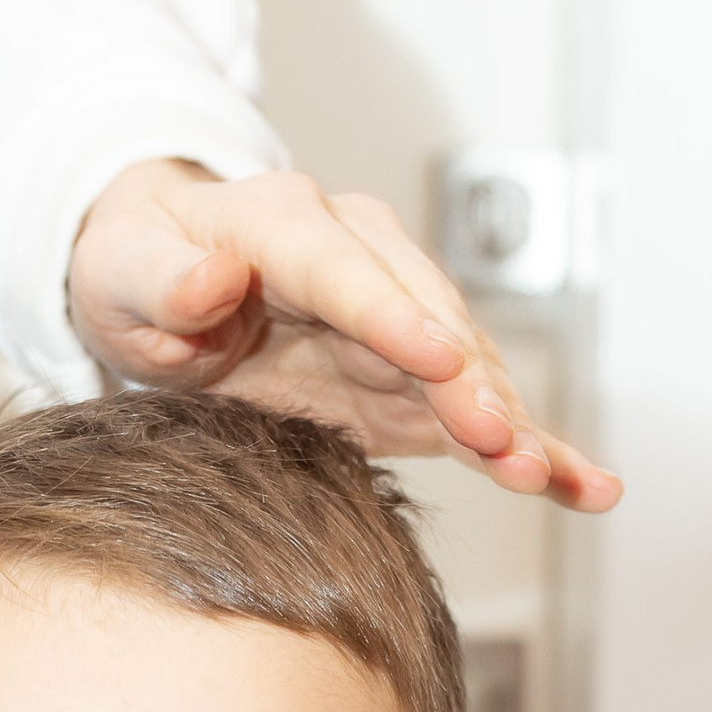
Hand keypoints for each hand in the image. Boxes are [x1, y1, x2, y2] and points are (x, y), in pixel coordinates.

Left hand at [68, 161, 619, 511]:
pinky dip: (535, 449)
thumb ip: (162, 277)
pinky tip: (587, 487)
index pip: (342, 270)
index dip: (392, 317)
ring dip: (509, 423)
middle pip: (427, 318)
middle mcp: (358, 257)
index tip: (436, 358)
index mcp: (282, 224)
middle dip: (468, 381)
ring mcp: (396, 314)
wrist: (163, 279)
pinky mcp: (414, 375)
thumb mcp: (123, 270)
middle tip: (501, 441)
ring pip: (466, 367)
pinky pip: (479, 412)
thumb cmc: (141, 269)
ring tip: (546, 476)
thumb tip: (211, 276)